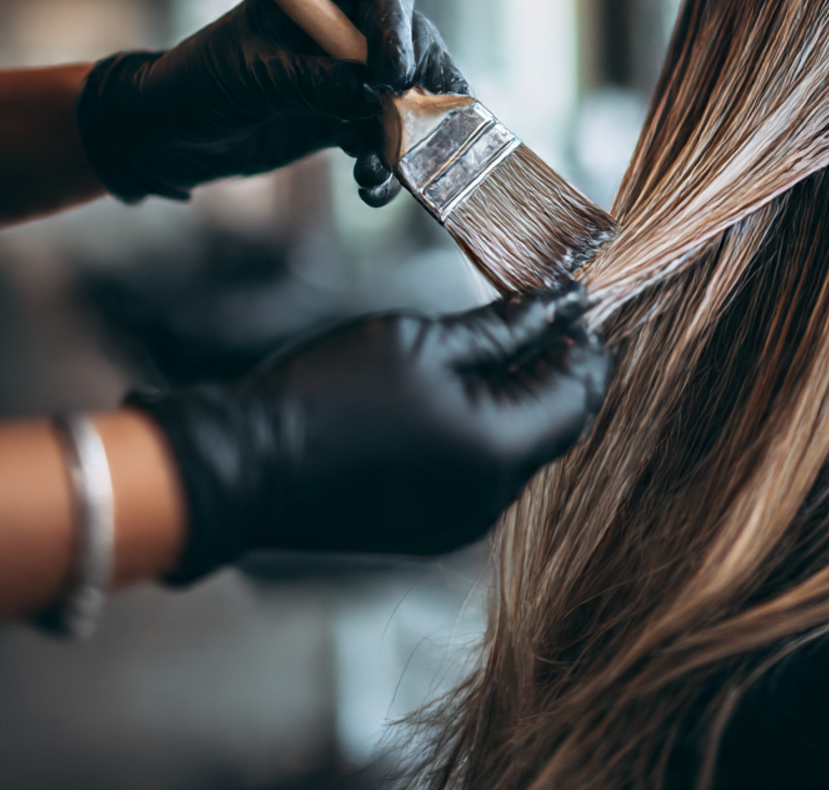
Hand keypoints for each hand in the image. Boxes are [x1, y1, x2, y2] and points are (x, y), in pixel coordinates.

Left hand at [75, 0, 467, 204]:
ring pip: (407, 95)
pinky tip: (371, 186)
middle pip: (411, 41)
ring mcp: (349, 74)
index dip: (396, 26)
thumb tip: (372, 95)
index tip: (393, 72)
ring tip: (378, 167)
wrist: (170, 138)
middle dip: (420, 84)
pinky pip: (385, 136)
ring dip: (405, 134)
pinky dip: (387, 163)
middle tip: (410, 121)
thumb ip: (312, 81)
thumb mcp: (252, 77)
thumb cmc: (196, 86)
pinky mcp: (346, 117)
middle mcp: (340, 29)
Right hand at [127, 285, 608, 579]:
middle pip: (560, 423)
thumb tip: (561, 303)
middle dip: (556, 368)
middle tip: (539, 315)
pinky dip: (491, 428)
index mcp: (499, 449)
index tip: (570, 302)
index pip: (580, 391)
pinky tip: (464, 390)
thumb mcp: (424, 339)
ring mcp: (464, 520)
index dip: (582, 342)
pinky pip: (488, 471)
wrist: (246, 467)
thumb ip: (505, 325)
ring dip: (523, 397)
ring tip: (497, 345)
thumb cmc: (330, 393)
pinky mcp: (435, 526)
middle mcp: (494, 497)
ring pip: (524, 448)